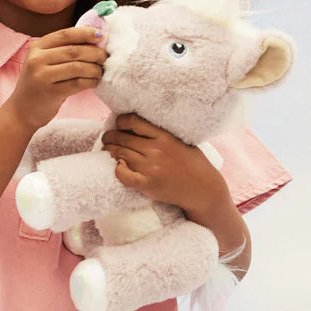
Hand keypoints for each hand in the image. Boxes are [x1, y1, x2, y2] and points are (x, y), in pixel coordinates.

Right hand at [5, 26, 106, 131]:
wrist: (21, 111)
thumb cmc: (38, 84)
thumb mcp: (43, 62)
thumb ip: (62, 50)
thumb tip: (94, 39)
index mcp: (37, 47)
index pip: (65, 35)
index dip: (86, 33)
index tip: (101, 36)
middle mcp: (37, 59)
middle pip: (74, 51)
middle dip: (94, 52)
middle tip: (105, 57)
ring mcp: (42, 76)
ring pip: (77, 67)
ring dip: (95, 68)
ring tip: (100, 71)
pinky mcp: (51, 92)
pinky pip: (77, 83)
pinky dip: (90, 81)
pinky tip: (94, 82)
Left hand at [101, 113, 231, 219]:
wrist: (203, 190)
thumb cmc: (194, 164)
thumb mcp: (181, 141)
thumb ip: (161, 134)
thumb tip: (138, 126)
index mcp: (164, 136)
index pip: (133, 121)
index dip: (120, 121)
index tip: (118, 124)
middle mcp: (156, 150)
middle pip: (122, 138)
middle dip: (110, 137)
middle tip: (107, 138)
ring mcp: (151, 167)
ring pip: (120, 154)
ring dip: (110, 151)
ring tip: (108, 150)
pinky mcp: (147, 184)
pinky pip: (123, 175)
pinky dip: (117, 170)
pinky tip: (118, 167)